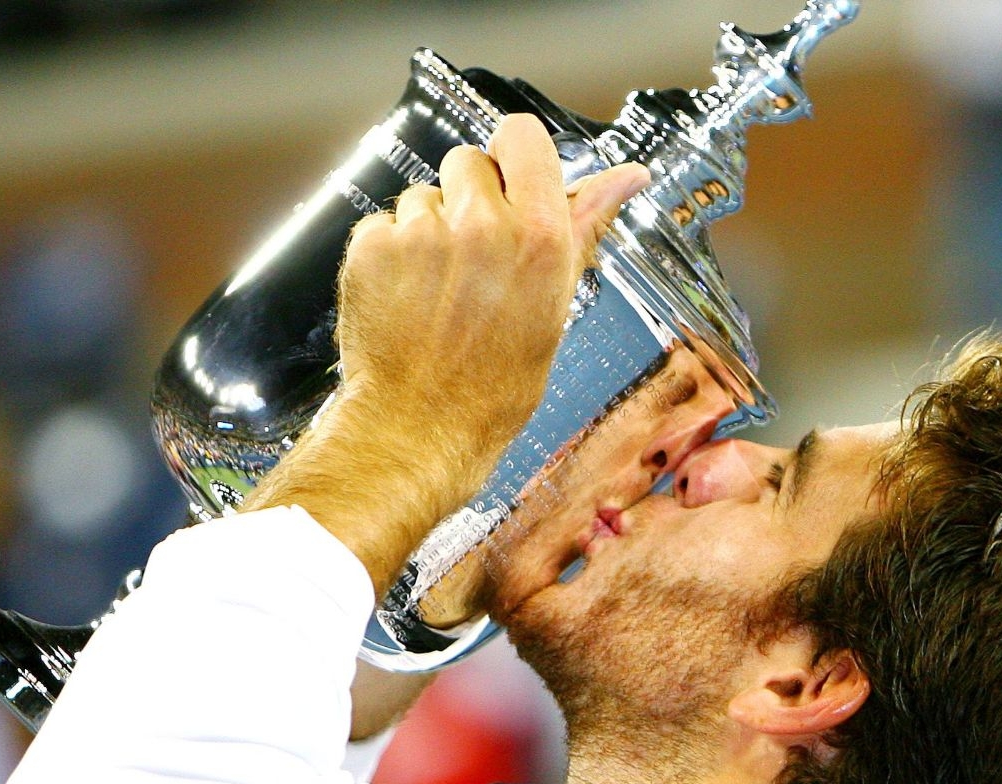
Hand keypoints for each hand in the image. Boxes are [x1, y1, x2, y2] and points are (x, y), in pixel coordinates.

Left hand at [336, 114, 649, 468]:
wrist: (420, 429)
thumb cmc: (494, 382)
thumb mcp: (556, 304)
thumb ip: (584, 225)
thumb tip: (629, 177)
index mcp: (540, 236)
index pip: (522, 136)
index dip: (513, 156)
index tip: (509, 181)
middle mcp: (482, 225)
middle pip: (468, 161)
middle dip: (469, 198)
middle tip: (472, 258)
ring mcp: (421, 233)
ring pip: (423, 195)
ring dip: (428, 229)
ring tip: (438, 290)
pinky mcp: (372, 247)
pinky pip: (383, 223)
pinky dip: (390, 253)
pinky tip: (405, 297)